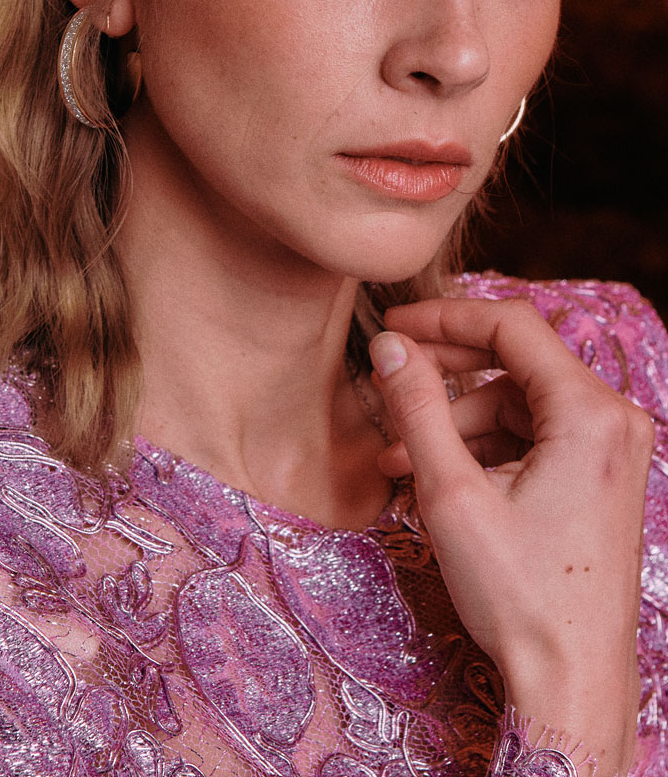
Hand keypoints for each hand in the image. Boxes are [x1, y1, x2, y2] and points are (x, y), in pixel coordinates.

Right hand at [369, 297, 654, 775]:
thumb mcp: (451, 492)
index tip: (392, 325)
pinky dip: (484, 448)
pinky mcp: (600, 477)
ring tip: (400, 461)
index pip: (511, 326)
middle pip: (515, 363)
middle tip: (388, 380)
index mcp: (590, 413)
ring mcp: (612, 451)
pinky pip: (534, 436)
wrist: (571, 681)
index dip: (443, 318)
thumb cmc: (519, 595)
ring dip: (455, 422)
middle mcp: (613, 421)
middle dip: (444, 374)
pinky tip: (437, 478)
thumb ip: (416, 407)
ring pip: (518, 403)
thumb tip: (389, 347)